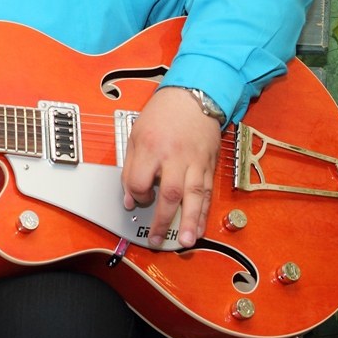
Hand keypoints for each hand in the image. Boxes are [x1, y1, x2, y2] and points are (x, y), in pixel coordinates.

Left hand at [120, 86, 221, 248]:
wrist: (193, 96)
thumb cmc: (163, 113)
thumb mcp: (136, 133)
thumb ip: (130, 167)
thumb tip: (129, 198)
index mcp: (150, 146)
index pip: (139, 181)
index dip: (135, 195)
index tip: (136, 199)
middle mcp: (173, 156)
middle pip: (169, 193)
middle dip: (163, 220)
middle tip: (156, 239)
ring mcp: (194, 161)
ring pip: (194, 196)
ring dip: (190, 222)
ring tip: (186, 242)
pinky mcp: (208, 165)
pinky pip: (207, 193)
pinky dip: (204, 213)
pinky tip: (200, 228)